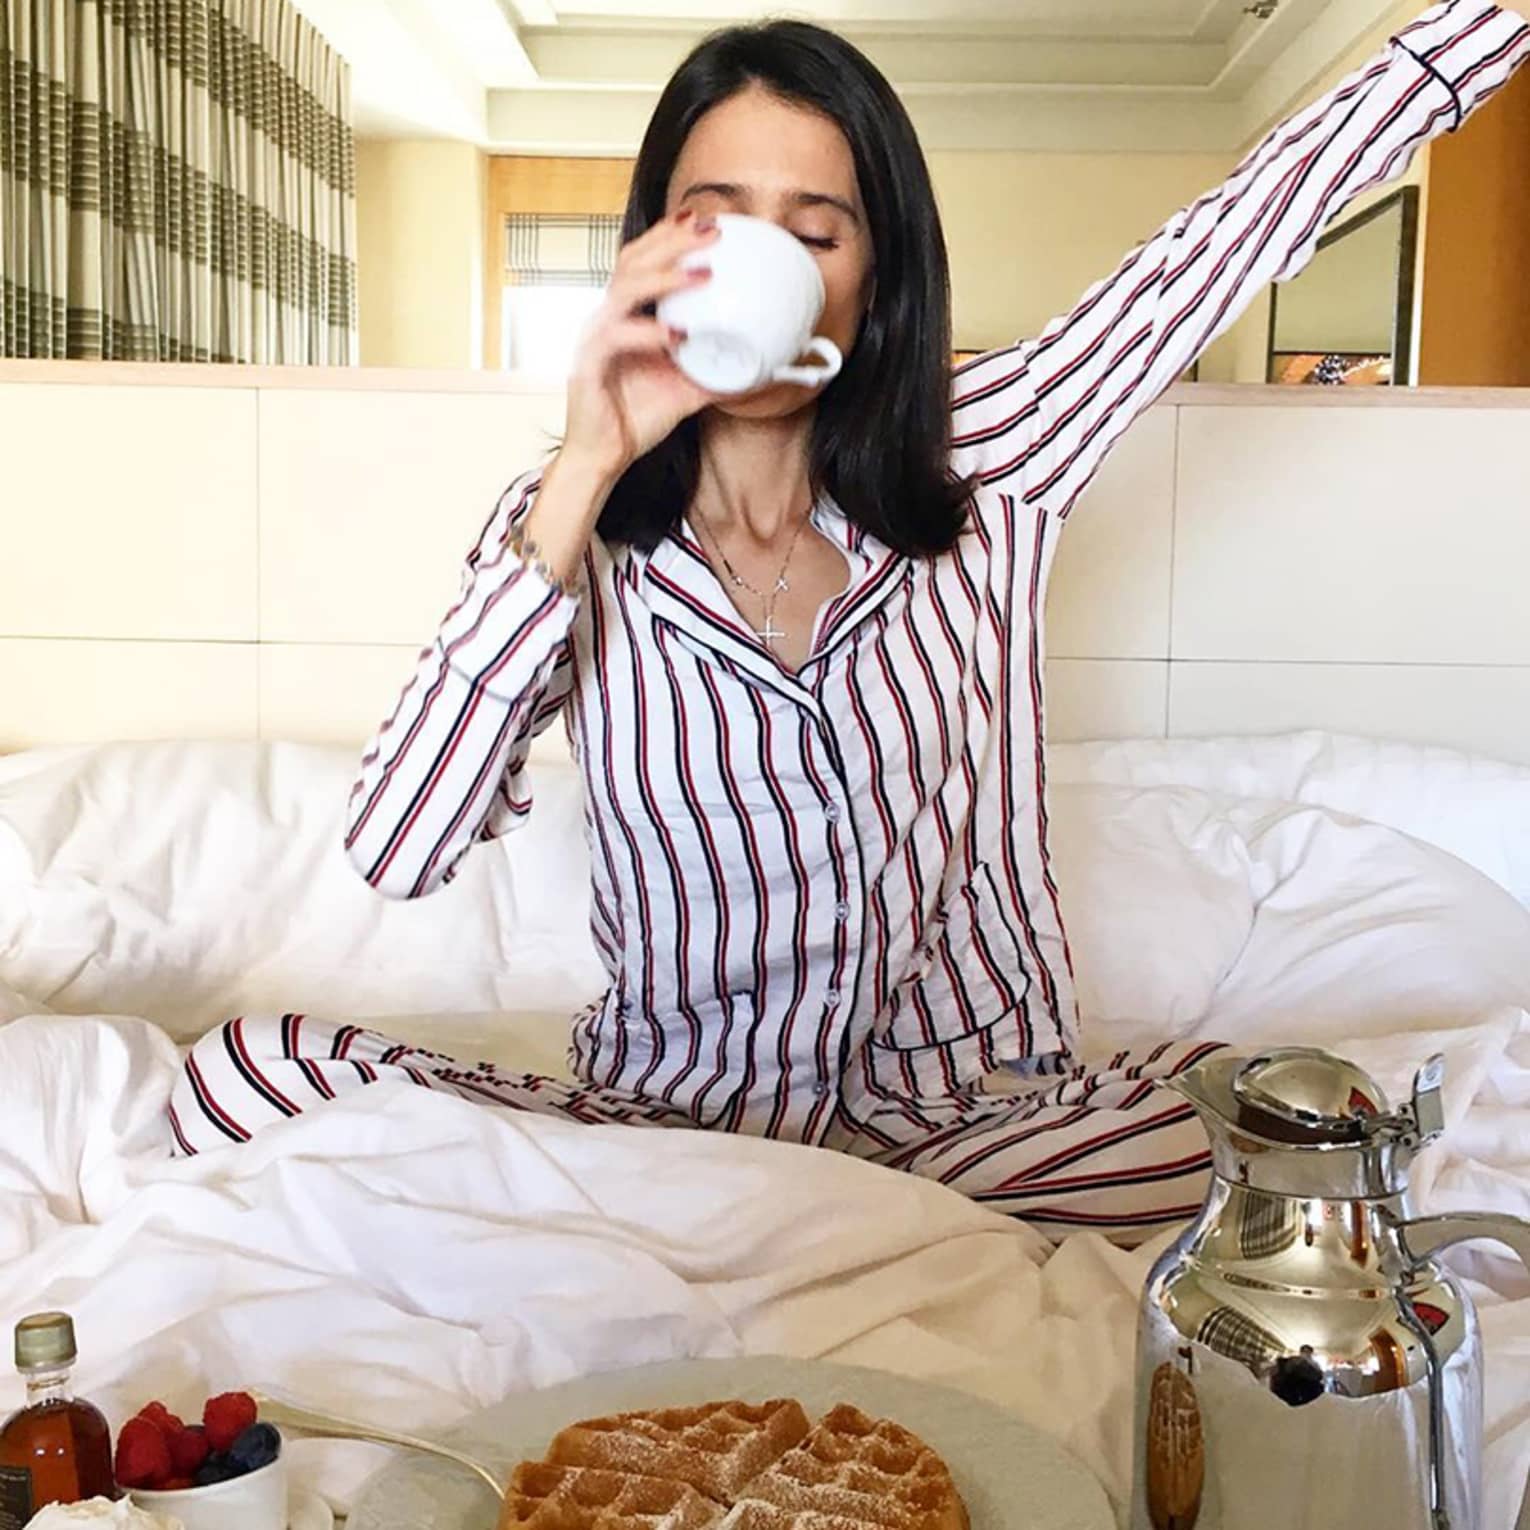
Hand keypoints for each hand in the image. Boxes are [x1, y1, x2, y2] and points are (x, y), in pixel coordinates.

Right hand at [560, 211, 719, 481]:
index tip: (705, 219)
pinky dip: (648, 333)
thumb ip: (714, 370)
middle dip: (673, 240)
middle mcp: (606, 317)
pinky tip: (677, 335)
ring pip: (624, 288)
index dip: (670, 237)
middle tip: (712, 229)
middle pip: (634, 261)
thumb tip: (757, 365)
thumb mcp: (686, 389)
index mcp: (625, 316)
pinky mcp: (588, 365)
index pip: (644, 262)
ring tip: (702, 272)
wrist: (602, 457)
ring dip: (664, 277)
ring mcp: (595, 337)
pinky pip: (617, 338)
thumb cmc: (633, 419)